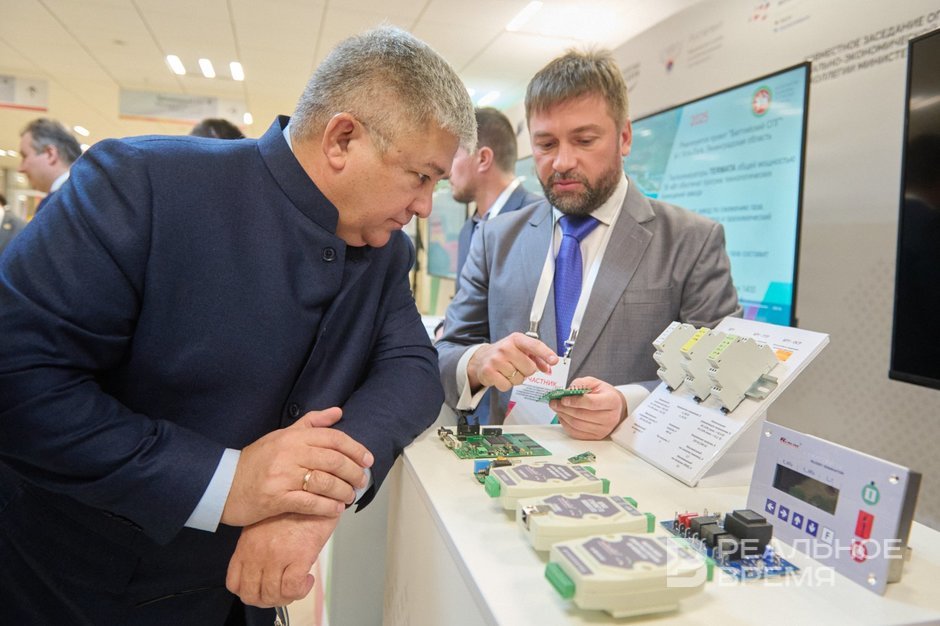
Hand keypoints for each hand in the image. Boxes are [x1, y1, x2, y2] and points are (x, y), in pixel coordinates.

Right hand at [221, 408, 373, 526]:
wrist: (222, 485)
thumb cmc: (254, 461)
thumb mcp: (280, 435)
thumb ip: (310, 424)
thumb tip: (338, 412)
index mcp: (292, 437)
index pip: (333, 438)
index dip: (355, 449)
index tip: (367, 459)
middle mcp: (289, 454)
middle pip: (333, 460)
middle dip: (353, 471)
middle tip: (362, 480)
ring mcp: (282, 476)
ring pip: (325, 482)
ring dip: (343, 491)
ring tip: (350, 496)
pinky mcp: (276, 498)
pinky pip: (310, 502)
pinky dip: (327, 506)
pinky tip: (336, 508)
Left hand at [226, 512, 340, 607]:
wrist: (315, 489)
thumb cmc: (293, 505)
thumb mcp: (264, 523)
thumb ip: (257, 545)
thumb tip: (260, 566)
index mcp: (246, 545)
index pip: (234, 583)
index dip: (247, 592)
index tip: (261, 588)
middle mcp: (257, 553)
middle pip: (251, 595)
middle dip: (266, 599)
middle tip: (280, 592)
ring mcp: (277, 555)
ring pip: (271, 596)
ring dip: (285, 597)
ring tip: (296, 586)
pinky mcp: (299, 555)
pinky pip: (292, 589)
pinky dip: (300, 591)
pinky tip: (307, 579)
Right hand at [467, 332, 558, 392]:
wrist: (481, 358)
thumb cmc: (505, 354)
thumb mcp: (521, 349)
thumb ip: (536, 358)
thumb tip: (549, 368)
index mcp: (516, 339)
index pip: (534, 345)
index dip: (546, 354)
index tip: (554, 361)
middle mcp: (506, 348)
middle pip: (530, 368)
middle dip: (527, 371)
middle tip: (518, 367)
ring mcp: (496, 360)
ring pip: (519, 379)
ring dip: (516, 379)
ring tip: (508, 371)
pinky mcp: (489, 372)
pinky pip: (507, 386)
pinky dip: (506, 385)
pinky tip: (501, 377)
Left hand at [550, 377, 626, 439]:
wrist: (615, 407)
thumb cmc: (603, 394)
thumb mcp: (594, 383)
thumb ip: (580, 384)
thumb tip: (566, 392)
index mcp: (612, 401)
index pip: (591, 403)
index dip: (575, 401)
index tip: (563, 399)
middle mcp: (610, 417)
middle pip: (582, 415)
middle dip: (564, 408)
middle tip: (554, 402)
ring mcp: (603, 429)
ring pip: (577, 425)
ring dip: (563, 416)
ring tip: (556, 408)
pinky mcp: (596, 437)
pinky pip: (576, 433)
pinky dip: (566, 424)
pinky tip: (562, 416)